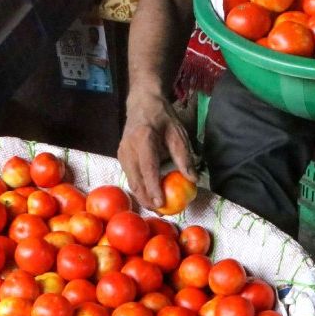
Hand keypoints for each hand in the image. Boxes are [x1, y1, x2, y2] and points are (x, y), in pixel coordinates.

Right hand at [119, 91, 197, 209]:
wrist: (142, 103)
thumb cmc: (163, 117)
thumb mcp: (178, 133)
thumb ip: (184, 156)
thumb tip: (192, 179)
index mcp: (143, 139)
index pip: (147, 168)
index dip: (153, 187)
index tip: (161, 202)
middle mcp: (128, 148)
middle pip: (135, 179)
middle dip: (146, 198)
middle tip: (161, 212)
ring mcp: (121, 153)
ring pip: (131, 180)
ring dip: (142, 196)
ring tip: (157, 208)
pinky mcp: (121, 156)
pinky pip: (130, 176)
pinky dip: (139, 187)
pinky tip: (149, 195)